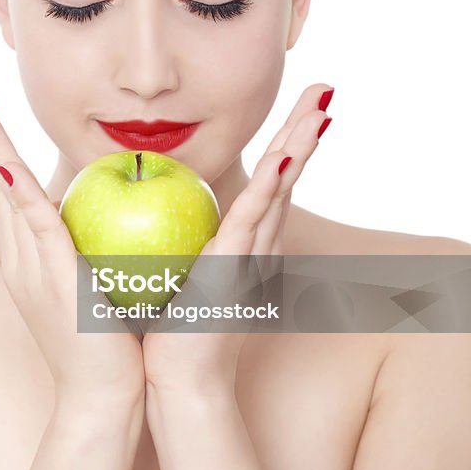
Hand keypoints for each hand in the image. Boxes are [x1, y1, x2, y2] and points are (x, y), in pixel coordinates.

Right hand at [0, 91, 144, 406]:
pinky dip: (16, 187)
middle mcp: (20, 260)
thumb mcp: (101, 290)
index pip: (10, 199)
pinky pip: (33, 220)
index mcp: (30, 263)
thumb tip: (126, 227)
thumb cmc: (112, 347)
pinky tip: (5, 160)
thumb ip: (101, 256)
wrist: (104, 396)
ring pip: (5, 194)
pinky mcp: (49, 275)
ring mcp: (29, 267)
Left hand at [142, 83, 333, 394]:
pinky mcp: (235, 269)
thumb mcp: (175, 271)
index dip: (286, 142)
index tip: (297, 106)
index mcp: (244, 243)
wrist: (179, 381)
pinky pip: (252, 220)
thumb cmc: (169, 330)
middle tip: (323, 88)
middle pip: (286, 175)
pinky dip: (271, 188)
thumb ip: (175, 239)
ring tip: (319, 106)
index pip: (268, 181)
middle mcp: (257, 245)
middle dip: (304, 130)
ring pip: (280, 188)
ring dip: (300, 145)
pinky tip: (284, 156)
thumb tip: (147, 209)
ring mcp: (250, 256)